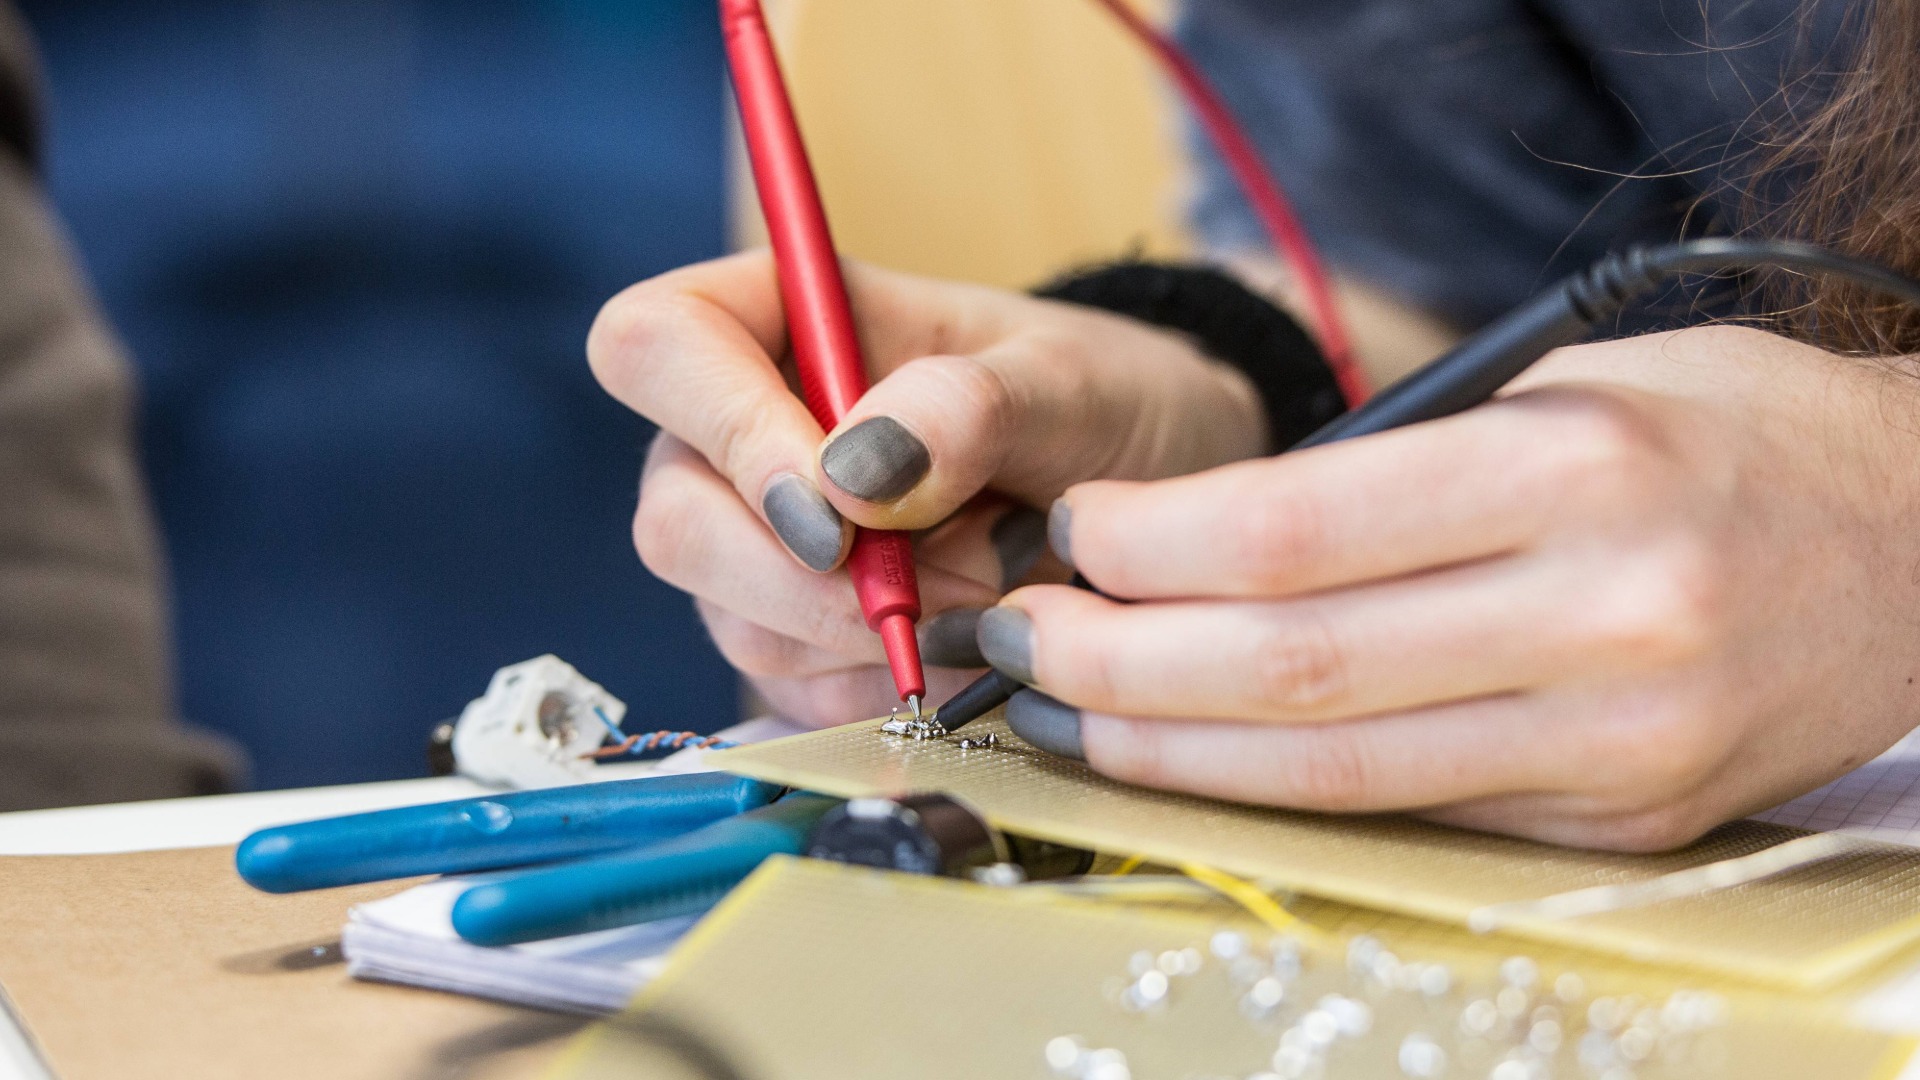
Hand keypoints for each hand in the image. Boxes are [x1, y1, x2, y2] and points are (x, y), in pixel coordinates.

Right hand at [588, 251, 1266, 726]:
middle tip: (958, 573)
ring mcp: (756, 546)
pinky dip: (889, 685)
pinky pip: (796, 694)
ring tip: (993, 582)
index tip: (837, 509)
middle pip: (674, 519)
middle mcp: (740, 434)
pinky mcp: (794, 640)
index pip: (654, 345)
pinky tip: (969, 641)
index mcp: (782, 318)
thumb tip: (850, 473)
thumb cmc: (1102, 405)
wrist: (1149, 502)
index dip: (724, 431)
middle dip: (812, 579)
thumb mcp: (1069, 383)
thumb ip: (968, 406)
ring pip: (736, 624)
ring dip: (872, 634)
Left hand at [985, 326, 1919, 849]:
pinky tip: (1195, 754)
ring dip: (1166, 747)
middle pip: (1287, 667)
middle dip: (1116, 660)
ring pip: (1330, 772)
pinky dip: (1277, 787)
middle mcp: (1605, 618)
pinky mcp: (1619, 825)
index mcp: (1580, 472)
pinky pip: (1408, 813)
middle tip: (1022, 639)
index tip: (1071, 534)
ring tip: (1068, 711)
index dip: (1148, 544)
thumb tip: (1203, 542)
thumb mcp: (1579, 390)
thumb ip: (1403, 469)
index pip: (1294, 529)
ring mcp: (1619, 746)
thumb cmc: (1733, 435)